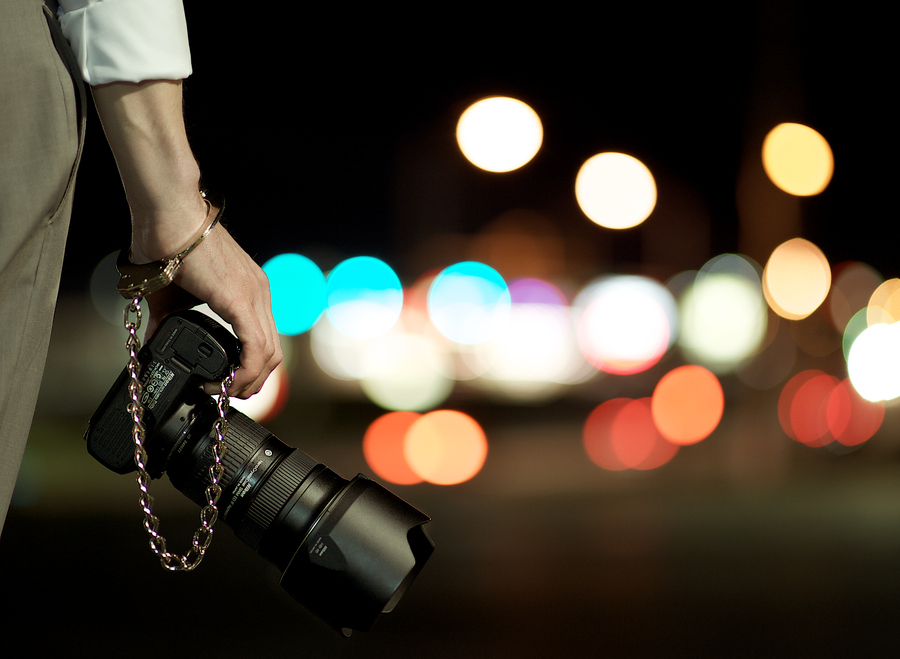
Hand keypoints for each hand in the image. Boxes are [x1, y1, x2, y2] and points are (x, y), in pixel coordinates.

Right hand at [131, 201, 281, 398]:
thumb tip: (155, 341)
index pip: (264, 339)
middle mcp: (259, 293)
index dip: (251, 368)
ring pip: (269, 355)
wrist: (166, 214)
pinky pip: (255, 348)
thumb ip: (168, 320)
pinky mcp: (242, 299)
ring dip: (249, 381)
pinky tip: (222, 382)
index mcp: (249, 291)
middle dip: (252, 381)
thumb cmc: (166, 244)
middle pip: (272, 352)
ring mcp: (255, 295)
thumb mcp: (170, 294)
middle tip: (227, 394)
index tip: (228, 383)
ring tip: (221, 391)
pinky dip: (243, 372)